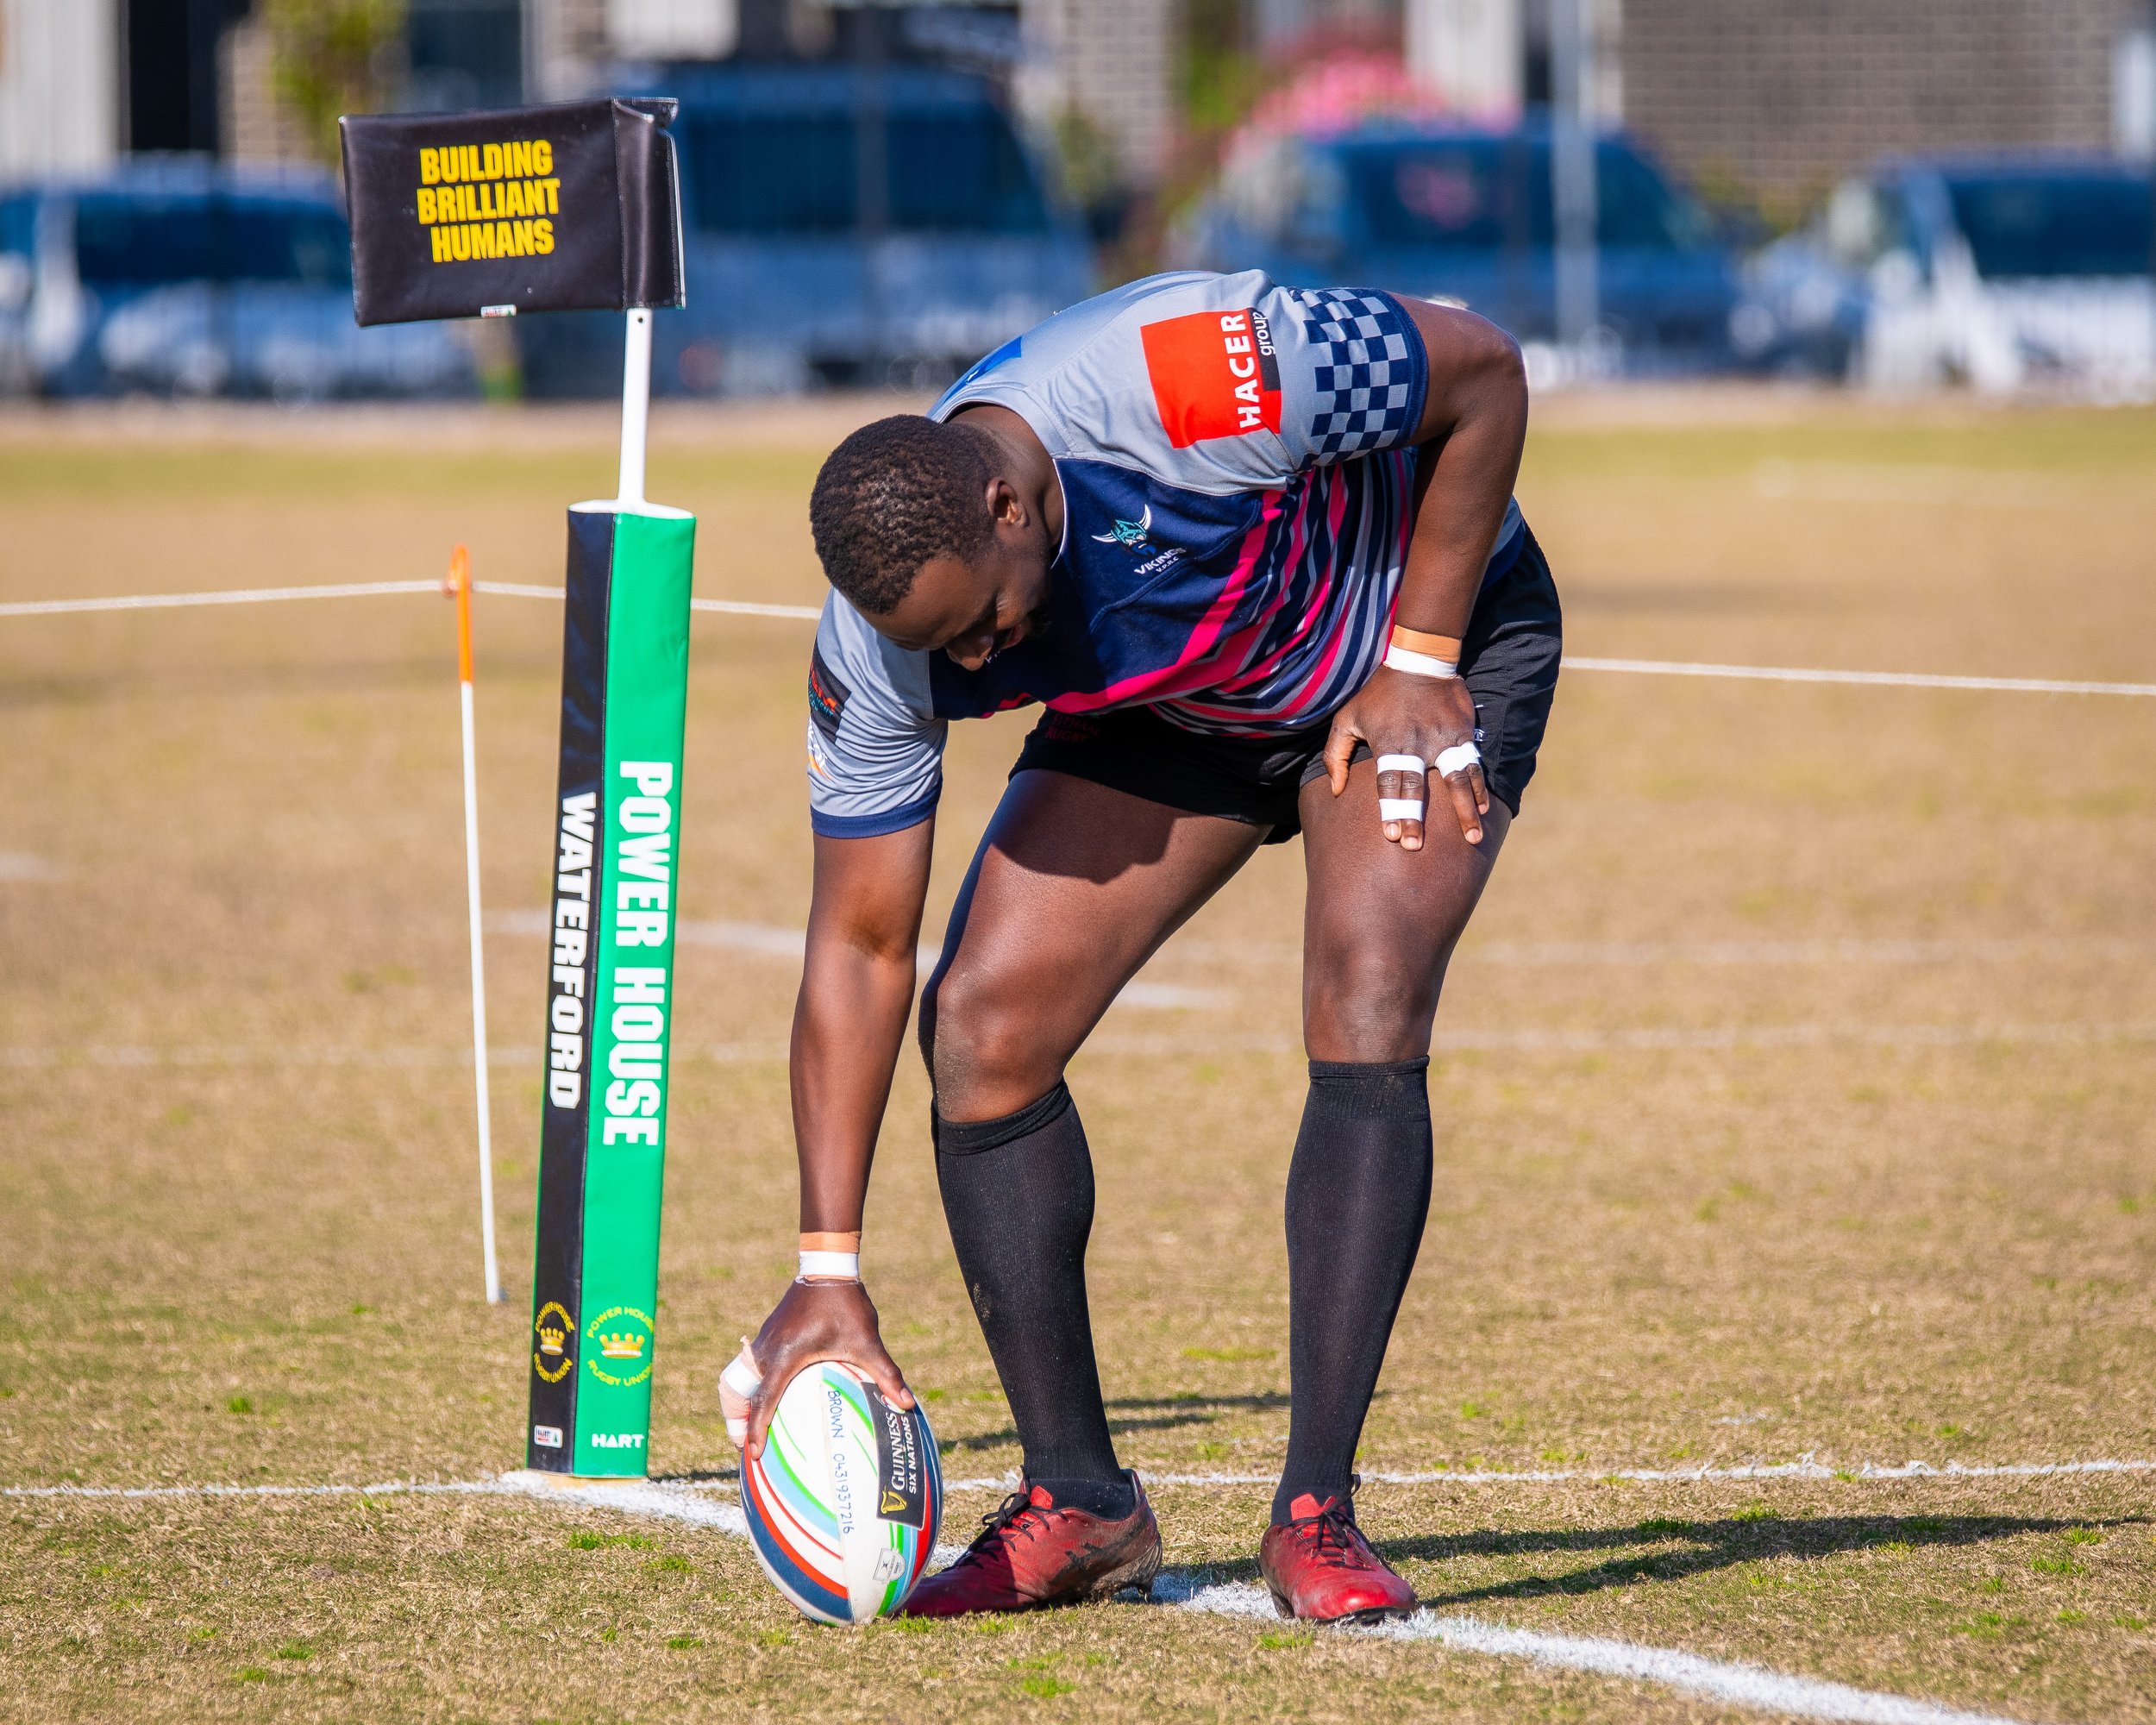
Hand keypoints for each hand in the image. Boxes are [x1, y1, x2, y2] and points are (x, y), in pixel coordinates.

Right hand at [727, 1279, 912, 1460]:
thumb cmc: (846, 1305)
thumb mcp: (866, 1341)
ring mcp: (763, 1341)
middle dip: (736, 1421)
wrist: (826, 1267)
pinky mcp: (768, 1334)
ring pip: (740, 1379)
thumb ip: (885, 1373)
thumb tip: (908, 1403)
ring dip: (741, 1403)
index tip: (754, 1453)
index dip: (755, 1429)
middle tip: (742, 1446)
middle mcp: (767, 1351)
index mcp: (785, 1357)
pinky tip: (771, 1394)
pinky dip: (752, 1385)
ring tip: (749, 1427)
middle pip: (738, 1393)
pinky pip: (752, 1366)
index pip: (764, 1400)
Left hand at [1322, 664, 1488, 849]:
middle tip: (1417, 846)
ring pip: (1456, 779)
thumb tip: (1336, 790)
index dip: (1392, 809)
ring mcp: (1444, 738)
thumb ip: (1336, 754)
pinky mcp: (1464, 732)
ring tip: (1472, 837)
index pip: (1389, 782)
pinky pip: (1473, 764)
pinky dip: (1479, 787)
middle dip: (1417, 817)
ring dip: (1464, 809)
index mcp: (1388, 743)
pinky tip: (1484, 808)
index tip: (1394, 835)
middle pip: (1417, 787)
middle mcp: (1417, 744)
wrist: (1419, 661)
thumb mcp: (1347, 717)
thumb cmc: (1378, 695)